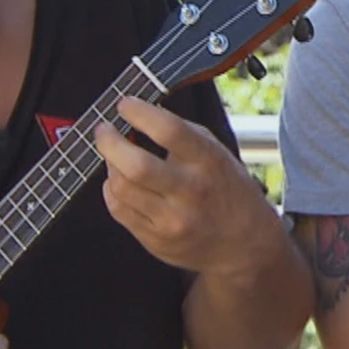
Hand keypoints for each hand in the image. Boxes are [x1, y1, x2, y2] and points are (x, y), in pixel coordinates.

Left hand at [94, 96, 283, 279]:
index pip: (169, 131)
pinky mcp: (156, 241)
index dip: (140, 113)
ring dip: (110, 165)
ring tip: (113, 156)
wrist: (244, 244)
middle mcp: (191, 192)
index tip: (124, 104)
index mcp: (209, 162)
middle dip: (109, 141)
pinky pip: (119, 211)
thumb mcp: (217, 152)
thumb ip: (181, 134)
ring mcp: (172, 221)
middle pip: (136, 165)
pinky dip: (112, 190)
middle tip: (104, 130)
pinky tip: (118, 181)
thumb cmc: (226, 189)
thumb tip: (139, 115)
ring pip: (121, 188)